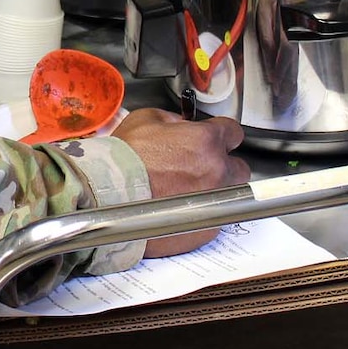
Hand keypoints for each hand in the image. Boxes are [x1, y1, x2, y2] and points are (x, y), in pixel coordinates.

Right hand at [110, 108, 250, 258]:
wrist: (108, 195)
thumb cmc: (123, 161)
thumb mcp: (146, 119)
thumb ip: (173, 119)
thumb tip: (181, 125)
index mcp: (206, 141)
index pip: (233, 132)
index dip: (222, 134)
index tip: (216, 138)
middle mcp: (217, 172)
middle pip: (239, 167)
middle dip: (223, 165)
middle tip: (200, 166)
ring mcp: (215, 203)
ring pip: (231, 196)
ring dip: (215, 190)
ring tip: (188, 190)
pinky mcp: (206, 229)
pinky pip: (214, 219)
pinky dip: (201, 214)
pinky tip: (179, 208)